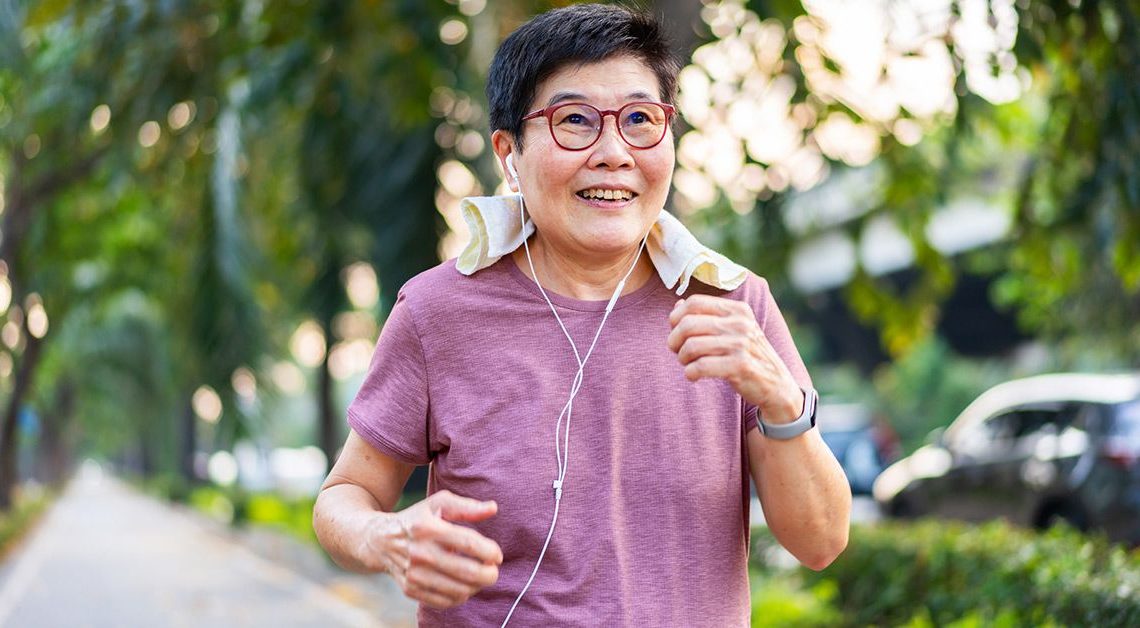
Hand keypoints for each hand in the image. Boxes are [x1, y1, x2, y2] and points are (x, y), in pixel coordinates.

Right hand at [369, 490, 501, 608]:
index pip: (469, 543)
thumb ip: (467, 506)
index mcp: (428, 528)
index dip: (490, 551)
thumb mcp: (438, 504)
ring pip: (459, 590)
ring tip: (480, 577)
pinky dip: (461, 596)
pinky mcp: (410, 589)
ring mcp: (414, 574)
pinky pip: (445, 602)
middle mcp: (420, 553)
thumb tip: (493, 508)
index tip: (497, 555)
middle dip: (489, 574)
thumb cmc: (417, 519)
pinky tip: (463, 585)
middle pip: (467, 572)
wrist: (380, 540)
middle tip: (493, 570)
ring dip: (477, 586)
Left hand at [667, 294, 802, 423]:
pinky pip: (700, 366)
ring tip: (688, 364)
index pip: (694, 302)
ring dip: (682, 358)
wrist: (777, 384)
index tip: (675, 331)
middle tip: (677, 352)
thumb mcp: (734, 330)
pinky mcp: (740, 366)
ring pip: (691, 346)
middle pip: (688, 324)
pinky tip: (694, 376)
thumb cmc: (748, 355)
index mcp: (737, 309)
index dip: (676, 317)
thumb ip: (707, 316)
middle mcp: (740, 323)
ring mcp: (741, 344)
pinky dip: (690, 373)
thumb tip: (678, 305)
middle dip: (674, 340)